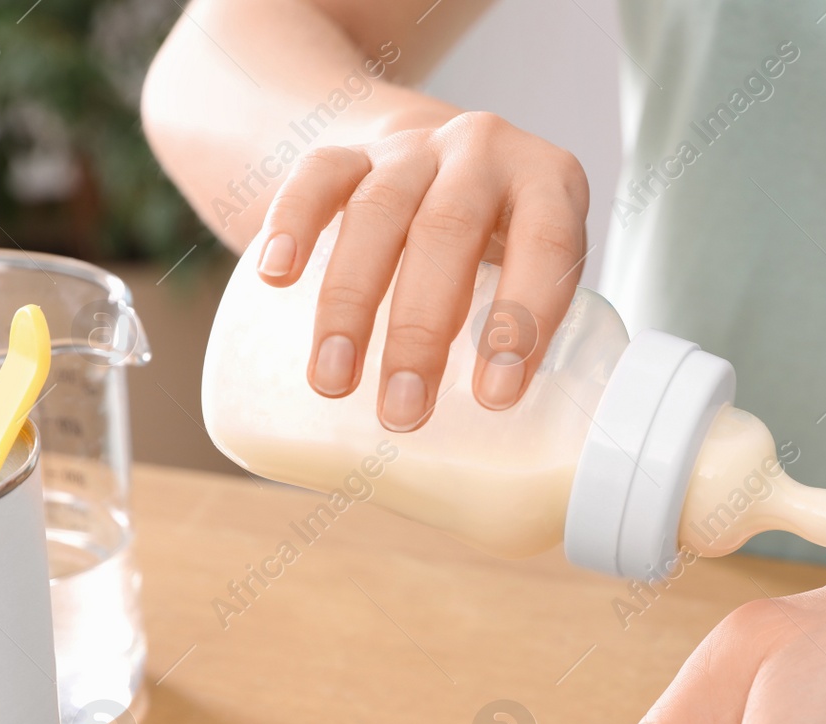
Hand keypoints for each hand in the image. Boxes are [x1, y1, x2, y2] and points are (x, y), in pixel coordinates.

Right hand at [252, 111, 589, 427]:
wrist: (445, 161)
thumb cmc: (506, 246)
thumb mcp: (541, 274)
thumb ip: (536, 343)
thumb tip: (513, 475)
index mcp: (550, 185)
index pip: (546, 248)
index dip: (523, 321)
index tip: (494, 398)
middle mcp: (485, 152)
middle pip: (448, 233)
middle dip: (421, 330)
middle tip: (403, 411)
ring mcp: (413, 147)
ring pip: (376, 213)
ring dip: (350, 303)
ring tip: (333, 382)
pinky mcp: (350, 147)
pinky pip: (316, 174)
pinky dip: (292, 224)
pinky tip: (275, 279)